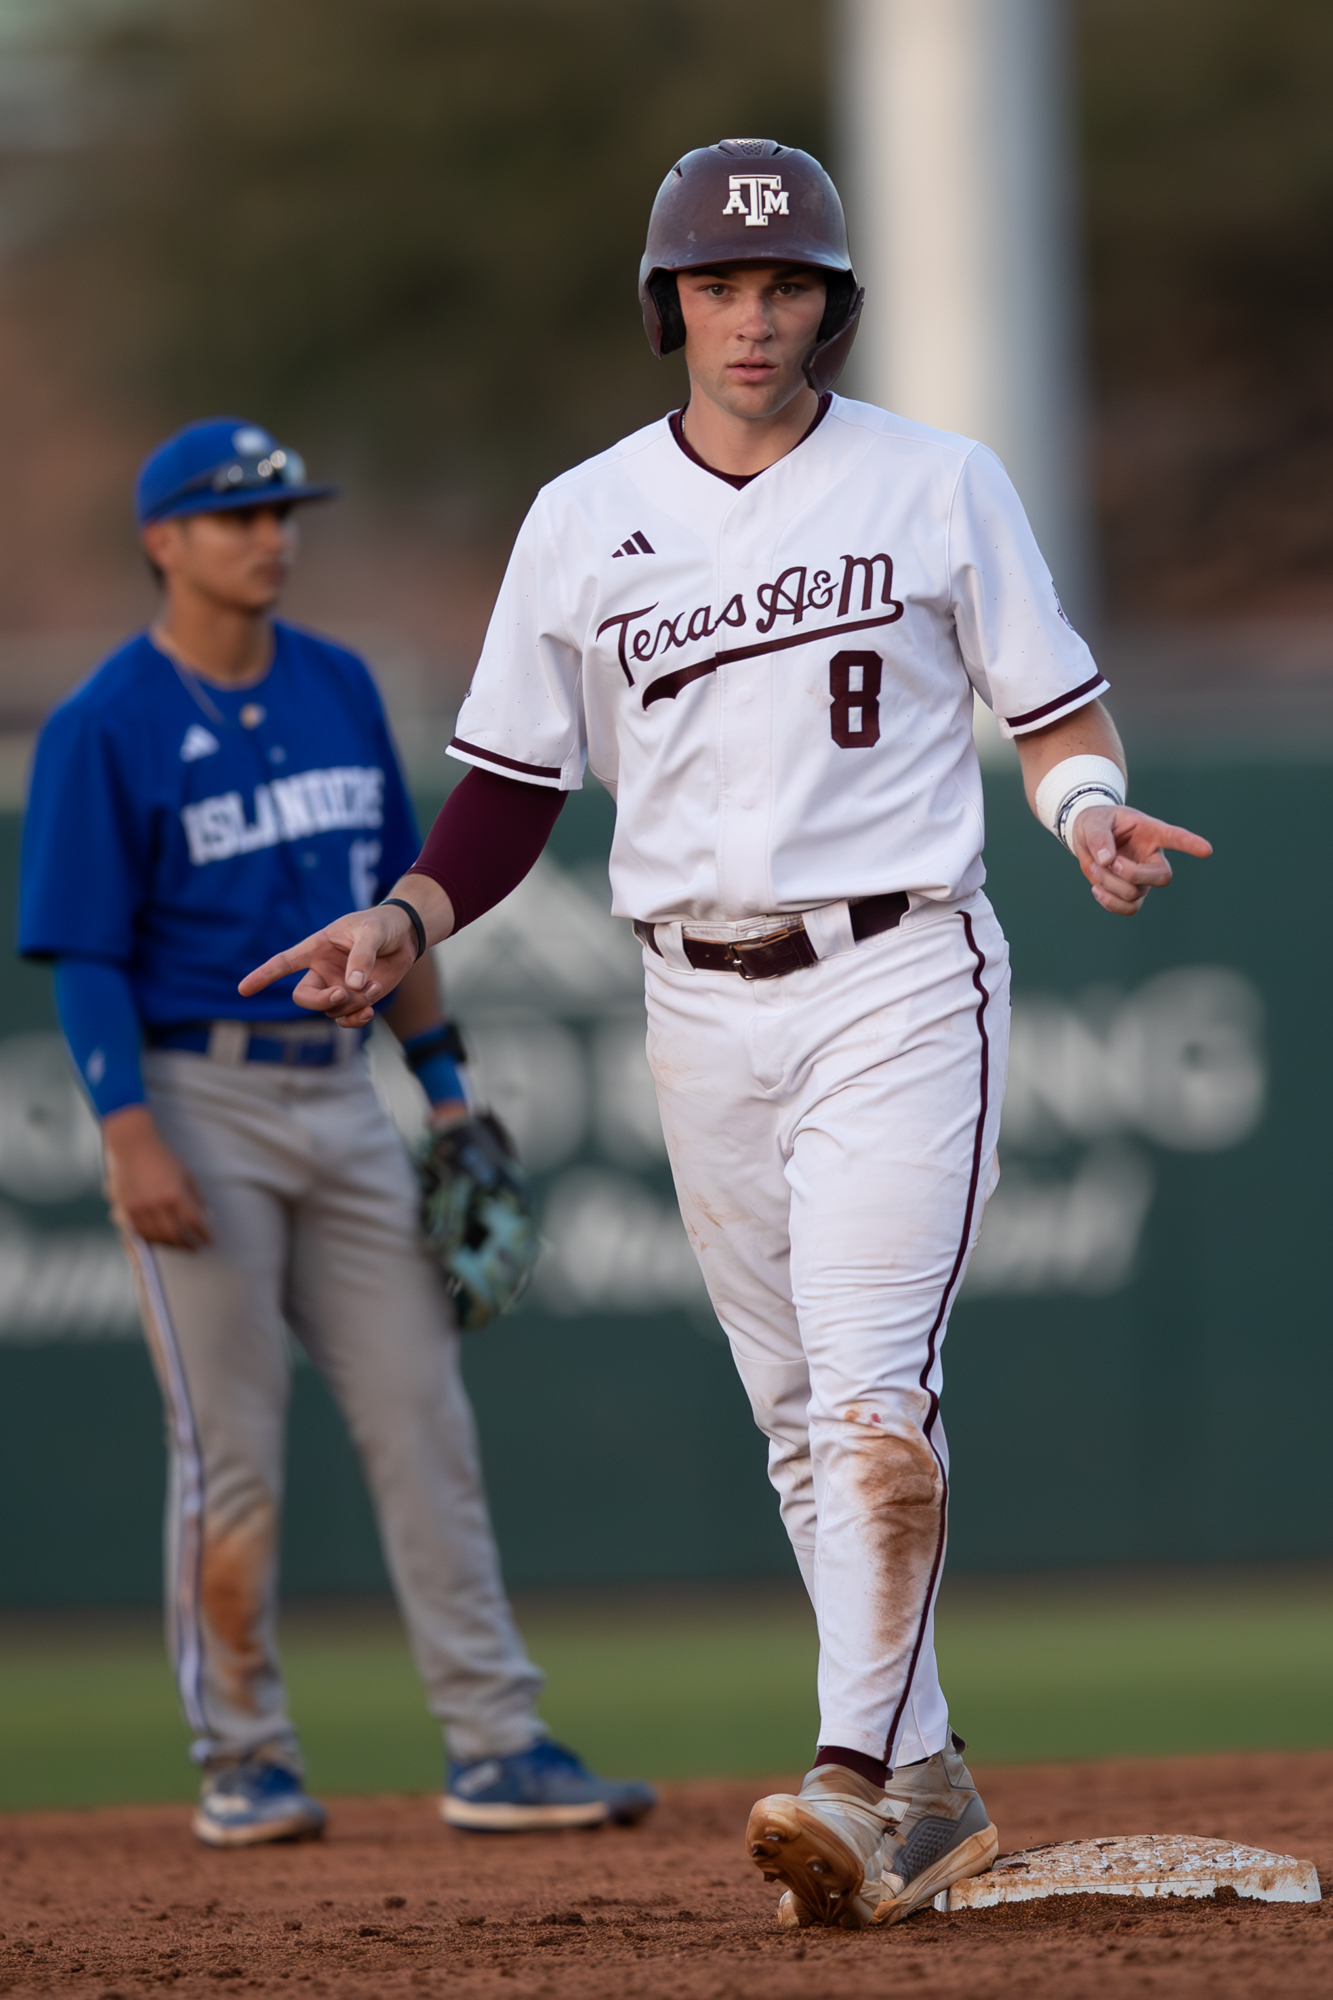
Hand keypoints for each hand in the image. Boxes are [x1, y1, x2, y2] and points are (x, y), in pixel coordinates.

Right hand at [103, 1105, 210, 1247]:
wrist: (132, 1146)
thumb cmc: (162, 1157)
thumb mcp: (186, 1173)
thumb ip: (196, 1196)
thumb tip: (206, 1216)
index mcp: (175, 1193)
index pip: (193, 1221)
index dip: (203, 1234)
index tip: (209, 1240)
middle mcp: (157, 1203)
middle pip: (175, 1233)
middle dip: (187, 1244)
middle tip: (195, 1248)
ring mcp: (140, 1207)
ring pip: (157, 1236)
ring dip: (170, 1245)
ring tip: (179, 1246)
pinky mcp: (126, 1209)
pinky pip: (139, 1232)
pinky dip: (152, 1240)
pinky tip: (159, 1241)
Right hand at [238, 903, 416, 1025]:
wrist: (406, 936)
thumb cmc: (382, 925)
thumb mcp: (371, 932)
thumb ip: (361, 956)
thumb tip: (351, 987)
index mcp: (317, 948)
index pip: (283, 962)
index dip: (263, 975)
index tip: (243, 990)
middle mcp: (323, 970)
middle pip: (304, 997)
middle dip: (319, 1001)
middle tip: (341, 994)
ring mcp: (338, 986)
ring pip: (331, 1009)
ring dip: (353, 1003)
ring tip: (373, 985)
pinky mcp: (356, 999)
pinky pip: (346, 1019)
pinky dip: (356, 1019)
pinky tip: (368, 1011)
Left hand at [1072, 805, 1211, 914]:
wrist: (1086, 838)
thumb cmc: (1096, 823)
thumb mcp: (1094, 821)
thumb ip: (1099, 837)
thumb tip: (1107, 861)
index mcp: (1150, 832)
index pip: (1175, 837)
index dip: (1190, 844)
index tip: (1206, 850)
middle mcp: (1152, 857)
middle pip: (1162, 876)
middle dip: (1132, 874)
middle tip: (1110, 862)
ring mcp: (1144, 878)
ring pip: (1136, 894)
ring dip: (1109, 884)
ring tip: (1095, 867)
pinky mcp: (1131, 893)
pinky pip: (1129, 909)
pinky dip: (1109, 903)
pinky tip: (1097, 888)